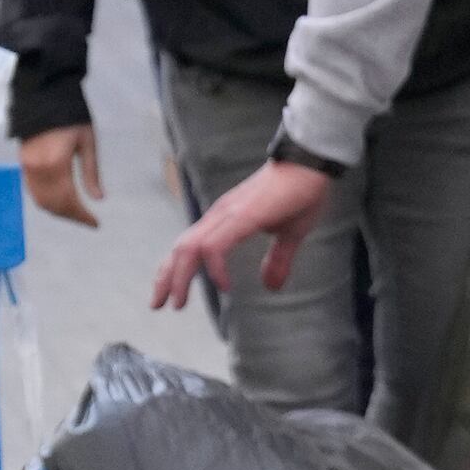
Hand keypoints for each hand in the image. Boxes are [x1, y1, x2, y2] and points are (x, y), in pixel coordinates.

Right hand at [19, 123, 100, 226]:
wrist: (43, 96)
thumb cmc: (72, 117)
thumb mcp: (88, 143)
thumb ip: (91, 172)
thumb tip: (99, 199)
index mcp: (56, 164)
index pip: (68, 200)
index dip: (82, 215)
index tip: (95, 223)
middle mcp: (38, 169)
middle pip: (53, 205)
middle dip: (71, 216)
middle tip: (88, 221)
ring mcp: (27, 167)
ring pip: (41, 201)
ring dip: (59, 212)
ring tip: (77, 214)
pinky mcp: (22, 163)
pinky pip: (33, 191)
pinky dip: (47, 201)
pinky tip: (61, 202)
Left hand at [149, 153, 330, 308]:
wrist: (311, 164)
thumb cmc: (302, 193)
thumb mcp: (289, 234)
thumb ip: (278, 259)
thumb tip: (271, 286)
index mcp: (226, 219)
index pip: (189, 246)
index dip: (174, 270)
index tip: (171, 295)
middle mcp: (220, 215)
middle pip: (181, 249)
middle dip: (166, 279)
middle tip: (158, 305)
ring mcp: (228, 214)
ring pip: (190, 248)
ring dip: (179, 277)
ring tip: (178, 303)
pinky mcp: (242, 216)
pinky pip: (215, 246)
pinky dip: (214, 268)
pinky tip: (224, 287)